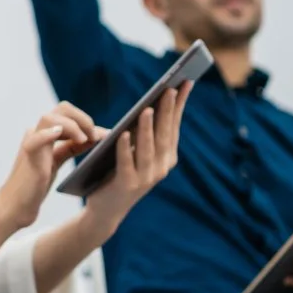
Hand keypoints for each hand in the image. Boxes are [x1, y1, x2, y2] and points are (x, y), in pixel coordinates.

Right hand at [0, 103, 103, 229]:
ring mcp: (31, 143)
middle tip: (96, 136)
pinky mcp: (28, 156)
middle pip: (61, 108)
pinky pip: (36, 139)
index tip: (106, 134)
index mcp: (44, 134)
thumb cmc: (35, 186)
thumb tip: (97, 135)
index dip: (88, 121)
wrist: (15, 206)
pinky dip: (49, 134)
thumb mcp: (57, 161)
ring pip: (50, 117)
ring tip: (85, 140)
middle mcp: (36, 133)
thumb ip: (72, 146)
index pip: (68, 114)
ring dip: (73, 125)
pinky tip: (66, 137)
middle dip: (83, 118)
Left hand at [81, 84, 191, 233]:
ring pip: (148, 149)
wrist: (106, 210)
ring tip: (147, 109)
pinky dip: (125, 148)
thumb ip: (145, 135)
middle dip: (167, 111)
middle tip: (170, 89)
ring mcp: (145, 178)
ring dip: (147, 128)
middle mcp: (161, 168)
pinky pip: (126, 163)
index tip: (185, 83)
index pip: (174, 126)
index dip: (179, 105)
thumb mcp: (137, 152)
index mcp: (166, 157)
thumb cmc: (120, 174)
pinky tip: (122, 133)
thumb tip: (149, 106)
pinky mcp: (127, 185)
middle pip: (164, 134)